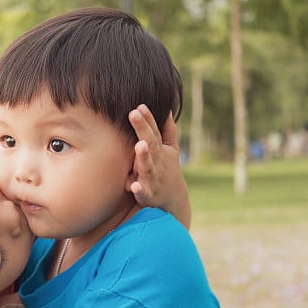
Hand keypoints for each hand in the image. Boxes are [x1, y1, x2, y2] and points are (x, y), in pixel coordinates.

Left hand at [128, 105, 191, 228]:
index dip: (148, 119)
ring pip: (148, 166)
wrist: (174, 201)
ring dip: (144, 156)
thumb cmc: (167, 170)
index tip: (139, 106)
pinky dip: (139, 190)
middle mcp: (157, 162)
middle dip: (142, 129)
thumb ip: (168, 131)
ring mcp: (153, 178)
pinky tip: (133, 186)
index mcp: (160, 150)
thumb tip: (167, 110)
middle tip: (133, 114)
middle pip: (150, 143)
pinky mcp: (149, 195)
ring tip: (140, 145)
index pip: (153, 132)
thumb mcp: (171, 150)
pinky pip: (143, 192)